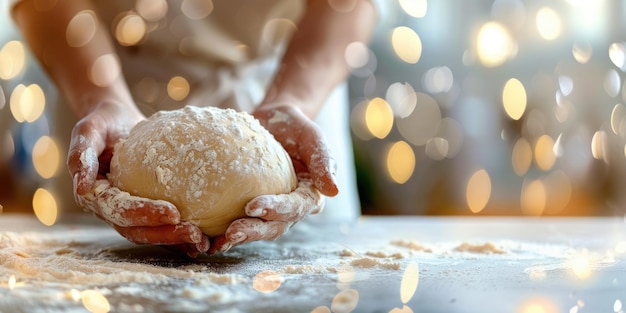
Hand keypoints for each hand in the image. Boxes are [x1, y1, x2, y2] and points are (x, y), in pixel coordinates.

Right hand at [67, 101, 208, 256]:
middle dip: (165, 234)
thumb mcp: (88, 130)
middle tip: (194, 233)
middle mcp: (110, 209)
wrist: (117, 121)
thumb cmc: (102, 122)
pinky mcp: (145, 209)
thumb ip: (82, 153)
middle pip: (137, 229)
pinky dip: (180, 235)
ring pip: (151, 233)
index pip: (120, 210)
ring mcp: (129, 212)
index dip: (145, 214)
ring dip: (175, 239)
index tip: (173, 212)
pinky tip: (204, 238)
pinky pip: (162, 226)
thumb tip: (82, 185)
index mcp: (95, 195)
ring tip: (201, 240)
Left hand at [210, 105, 337, 252]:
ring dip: (236, 238)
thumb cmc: (295, 127)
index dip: (276, 210)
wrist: (272, 122)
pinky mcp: (247, 209)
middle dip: (253, 232)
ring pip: (254, 230)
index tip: (253, 206)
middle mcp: (289, 210)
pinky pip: (235, 221)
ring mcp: (268, 212)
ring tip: (215, 242)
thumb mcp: (312, 137)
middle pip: (273, 227)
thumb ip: (323, 160)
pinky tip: (201, 233)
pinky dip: (220, 230)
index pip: (294, 208)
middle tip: (231, 232)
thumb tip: (334, 190)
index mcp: (308, 197)